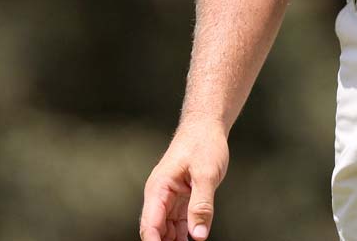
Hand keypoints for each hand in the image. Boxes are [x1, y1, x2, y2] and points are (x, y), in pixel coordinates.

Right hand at [140, 120, 228, 240]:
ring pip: (167, 230)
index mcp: (158, 189)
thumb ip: (201, 205)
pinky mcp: (182, 199)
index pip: (150, 225)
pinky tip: (192, 240)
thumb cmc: (203, 144)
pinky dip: (184, 235)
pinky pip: (179, 223)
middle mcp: (160, 196)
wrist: (206, 127)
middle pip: (156, 231)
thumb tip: (198, 235)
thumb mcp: (205, 174)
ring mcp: (170, 199)